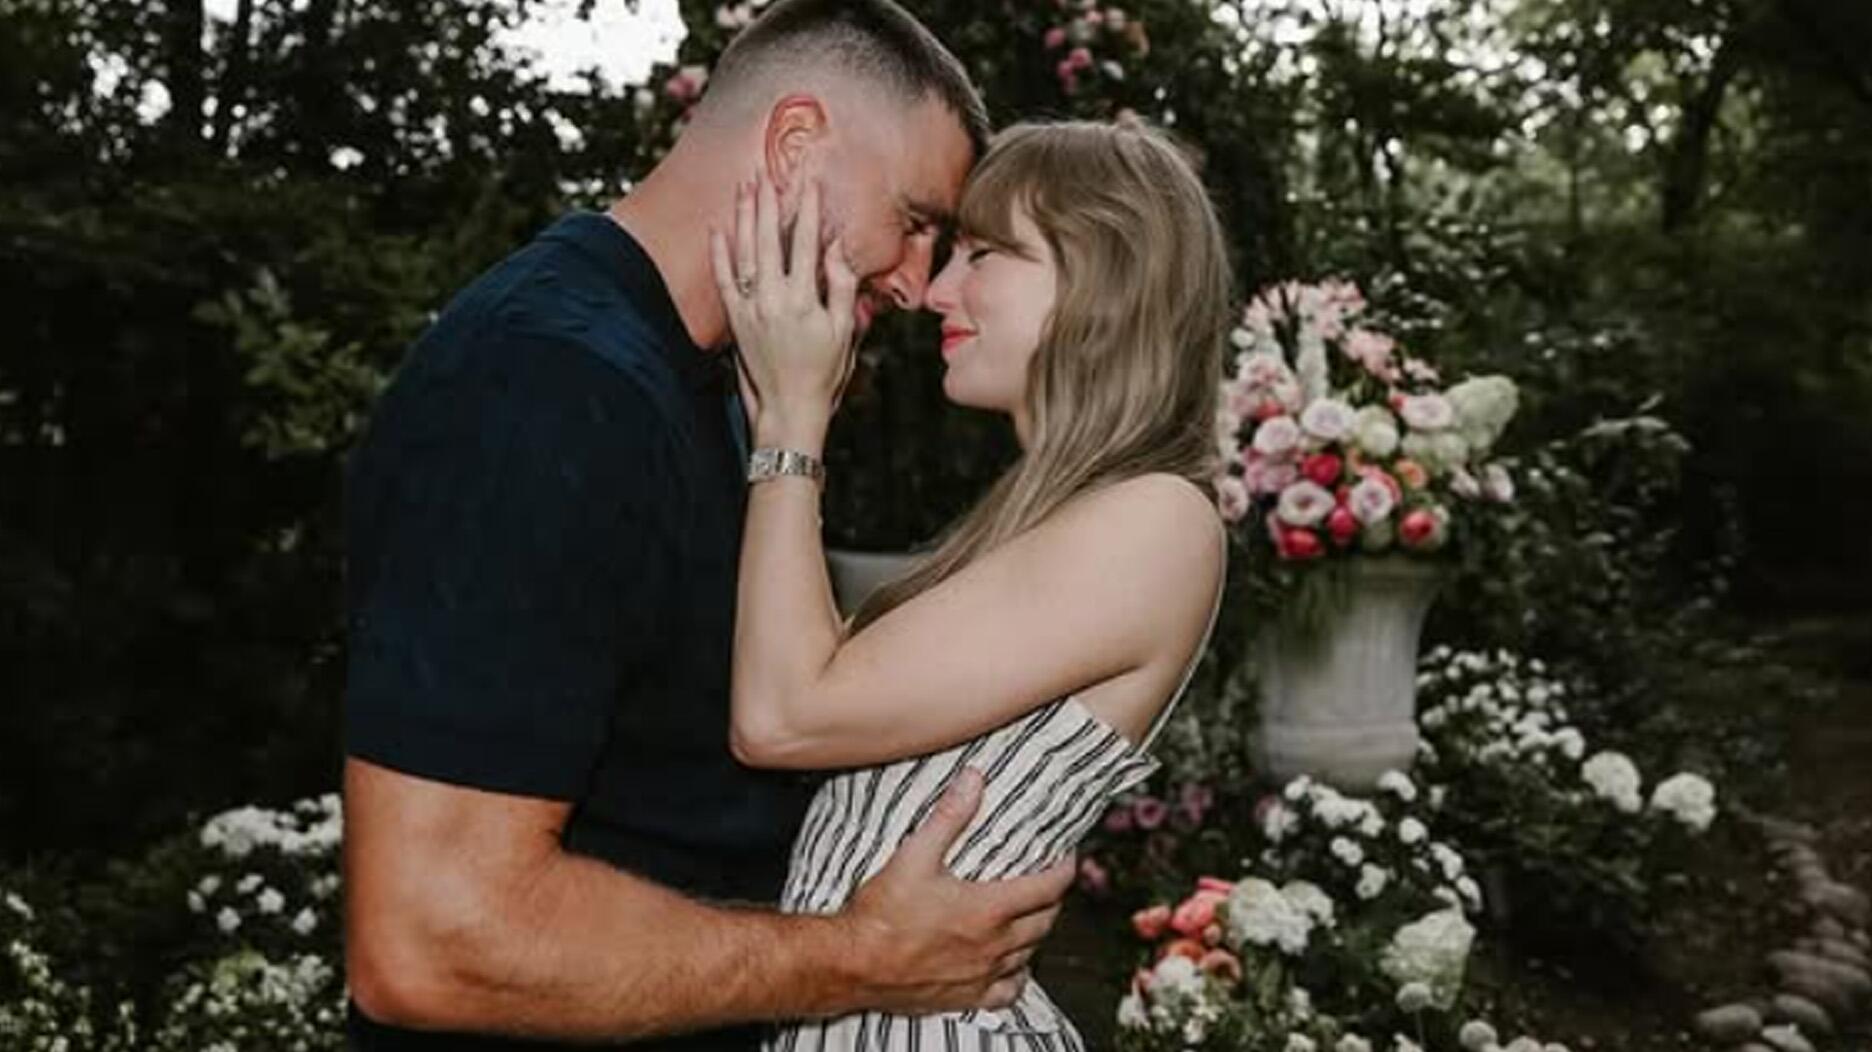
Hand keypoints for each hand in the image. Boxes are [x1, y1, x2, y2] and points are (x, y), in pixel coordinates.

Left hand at [709, 173, 858, 444]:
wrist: (788, 411)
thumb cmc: (824, 375)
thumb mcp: (844, 332)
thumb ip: (841, 287)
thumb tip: (837, 249)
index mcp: (804, 300)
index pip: (806, 242)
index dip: (808, 208)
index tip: (809, 180)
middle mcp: (773, 300)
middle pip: (769, 239)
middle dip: (768, 202)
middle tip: (767, 172)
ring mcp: (750, 309)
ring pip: (743, 252)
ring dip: (744, 216)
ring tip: (745, 186)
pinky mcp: (736, 320)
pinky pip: (723, 279)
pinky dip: (719, 252)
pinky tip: (718, 228)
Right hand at [835, 768, 1076, 1013]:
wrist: (853, 964)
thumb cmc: (882, 913)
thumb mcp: (915, 855)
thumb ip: (949, 817)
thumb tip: (974, 780)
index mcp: (989, 909)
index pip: (1048, 888)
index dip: (1064, 869)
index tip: (1067, 857)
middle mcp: (994, 945)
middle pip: (1045, 921)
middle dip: (1052, 899)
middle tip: (1048, 882)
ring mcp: (982, 974)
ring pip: (1030, 954)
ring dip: (1037, 933)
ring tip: (1032, 916)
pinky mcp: (966, 997)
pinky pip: (1007, 992)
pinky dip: (1017, 977)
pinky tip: (1011, 966)